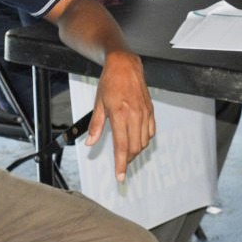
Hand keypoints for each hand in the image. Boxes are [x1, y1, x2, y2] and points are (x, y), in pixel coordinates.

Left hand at [89, 51, 155, 181]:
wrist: (125, 65)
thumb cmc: (110, 82)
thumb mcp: (98, 104)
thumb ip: (96, 126)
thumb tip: (91, 143)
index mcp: (120, 114)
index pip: (122, 146)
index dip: (121, 164)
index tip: (120, 176)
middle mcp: (135, 115)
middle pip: (135, 147)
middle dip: (128, 159)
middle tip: (120, 163)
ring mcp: (144, 113)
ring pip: (144, 142)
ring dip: (136, 150)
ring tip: (127, 151)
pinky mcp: (150, 110)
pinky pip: (151, 132)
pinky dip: (144, 139)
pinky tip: (137, 139)